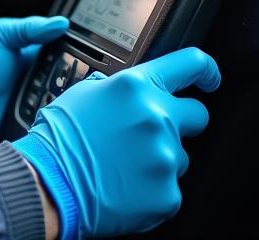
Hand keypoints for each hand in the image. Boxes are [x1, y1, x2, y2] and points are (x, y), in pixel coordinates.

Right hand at [13, 47, 220, 239]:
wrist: (49, 183)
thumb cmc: (60, 138)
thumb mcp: (84, 93)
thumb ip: (118, 87)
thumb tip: (133, 91)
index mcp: (136, 87)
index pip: (190, 65)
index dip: (207, 70)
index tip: (210, 78)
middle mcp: (156, 118)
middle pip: (196, 114)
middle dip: (179, 121)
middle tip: (149, 133)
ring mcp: (165, 157)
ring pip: (179, 155)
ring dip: (158, 158)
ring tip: (124, 164)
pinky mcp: (168, 194)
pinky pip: (170, 188)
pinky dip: (152, 188)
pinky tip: (125, 185)